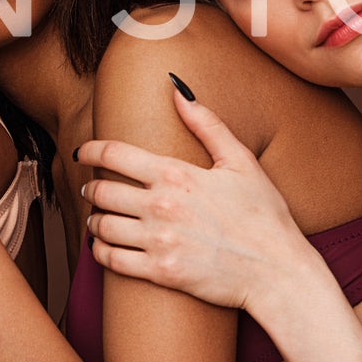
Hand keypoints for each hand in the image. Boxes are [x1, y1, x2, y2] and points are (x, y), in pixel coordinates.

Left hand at [78, 86, 314, 311]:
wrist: (278, 271)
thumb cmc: (264, 215)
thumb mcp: (241, 161)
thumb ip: (207, 124)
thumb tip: (178, 89)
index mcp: (176, 174)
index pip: (115, 154)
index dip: (91, 149)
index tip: (82, 152)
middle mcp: (161, 206)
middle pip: (102, 190)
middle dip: (91, 187)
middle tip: (91, 188)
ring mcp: (159, 241)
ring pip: (102, 226)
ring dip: (93, 221)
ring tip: (97, 219)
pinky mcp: (160, 273)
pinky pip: (111, 260)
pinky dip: (99, 252)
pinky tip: (103, 248)